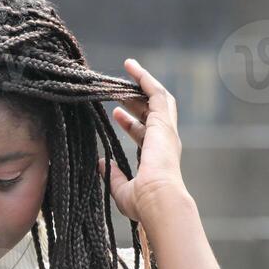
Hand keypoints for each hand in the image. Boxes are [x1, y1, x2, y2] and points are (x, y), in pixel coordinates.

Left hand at [102, 57, 190, 224]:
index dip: (129, 123)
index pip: (144, 133)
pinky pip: (156, 94)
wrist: (158, 199)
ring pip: (157, 98)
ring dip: (143, 82)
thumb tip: (102, 163)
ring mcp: (165, 130)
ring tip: (129, 67)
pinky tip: (134, 68)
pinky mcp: (163, 123)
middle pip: (151, 112)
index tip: (115, 115)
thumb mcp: (122, 189)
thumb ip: (113, 175)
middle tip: (118, 90)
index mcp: (156, 157)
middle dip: (136, 99)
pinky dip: (146, 79)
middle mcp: (164, 141)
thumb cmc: (143, 202)